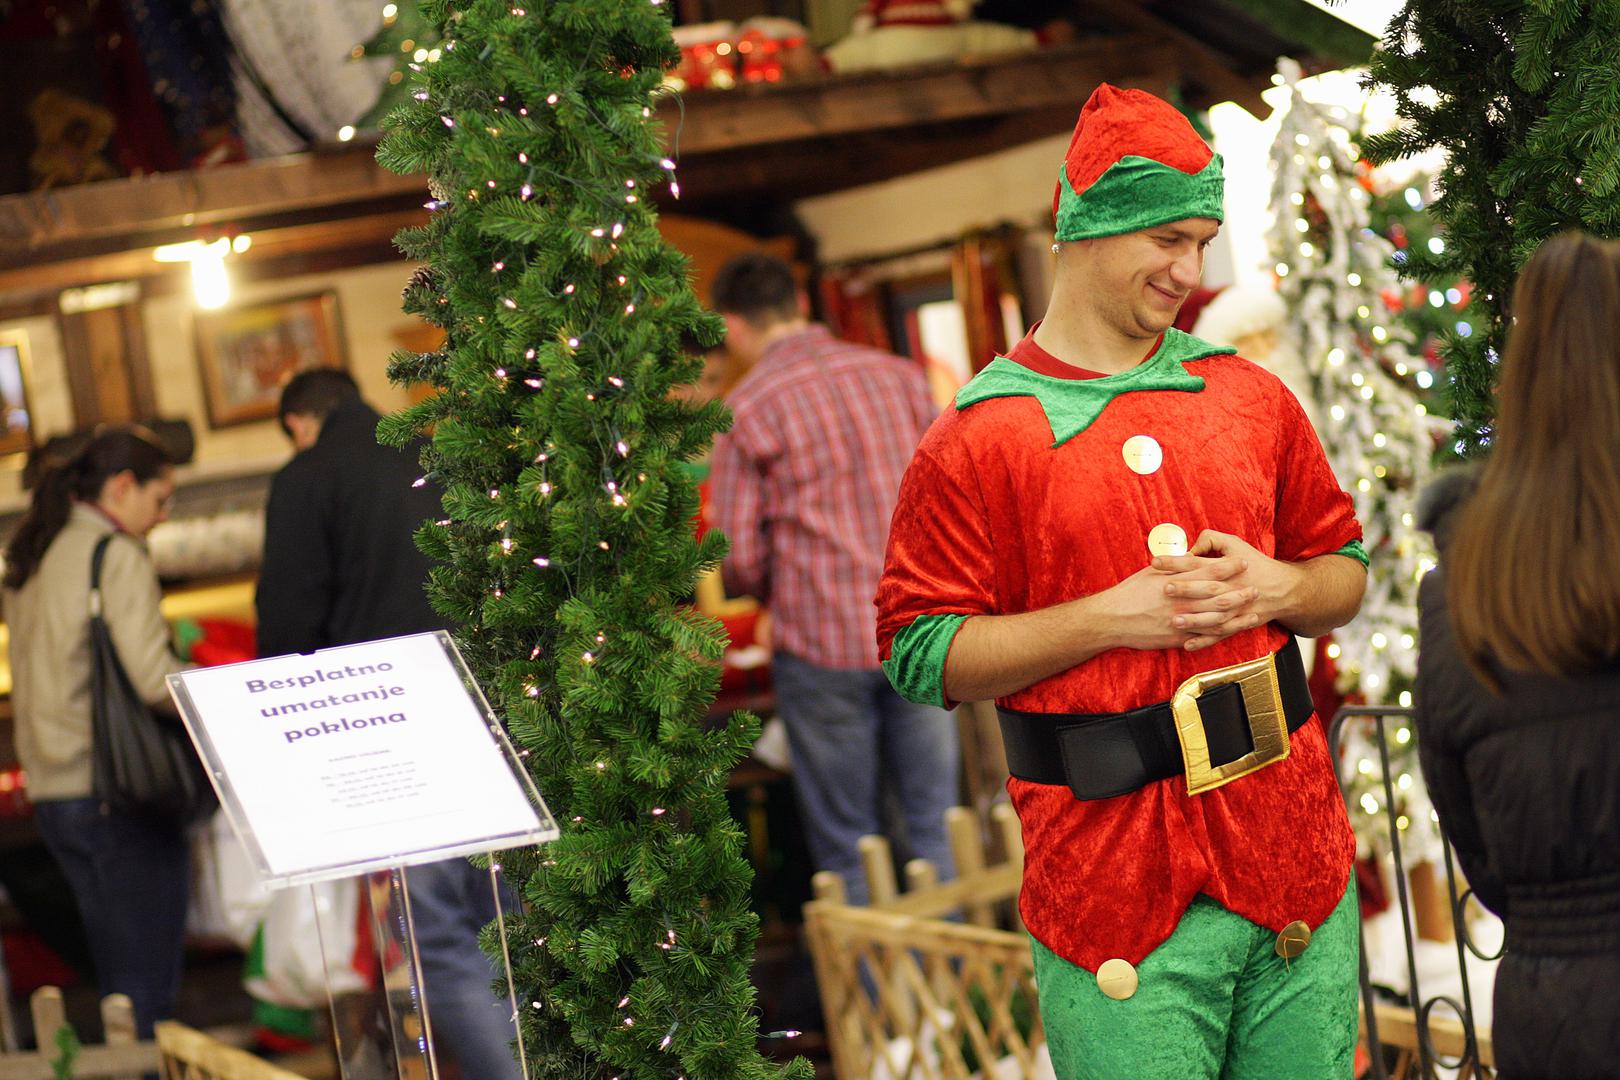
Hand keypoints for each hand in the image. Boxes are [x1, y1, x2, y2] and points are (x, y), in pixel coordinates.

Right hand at [1092, 558, 1254, 651]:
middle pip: (1218, 595)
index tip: (1243, 562)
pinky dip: (1220, 634)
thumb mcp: (1151, 573)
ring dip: (1236, 615)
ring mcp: (1182, 620)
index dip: (1228, 567)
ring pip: (1216, 618)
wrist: (1113, 618)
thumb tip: (1189, 557)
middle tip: (1256, 588)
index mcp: (1177, 581)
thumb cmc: (1130, 592)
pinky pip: (1203, 636)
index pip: (1209, 571)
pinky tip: (1232, 631)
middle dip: (1240, 592)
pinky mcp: (1178, 637)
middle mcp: (1183, 600)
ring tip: (1252, 612)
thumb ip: (1173, 567)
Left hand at [1154, 530, 1300, 649]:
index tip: (1155, 561)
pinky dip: (1203, 640)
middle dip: (1185, 589)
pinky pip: (1219, 635)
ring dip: (1193, 619)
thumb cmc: (1253, 562)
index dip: (1176, 561)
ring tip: (1173, 620)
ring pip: (1212, 615)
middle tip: (1164, 589)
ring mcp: (1234, 609)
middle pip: (1205, 589)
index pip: (1197, 563)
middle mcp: (1230, 589)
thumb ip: (1210, 540)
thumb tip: (1189, 548)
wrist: (1281, 589)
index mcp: (1226, 568)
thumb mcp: (1234, 543)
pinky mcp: (1236, 624)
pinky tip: (1186, 645)